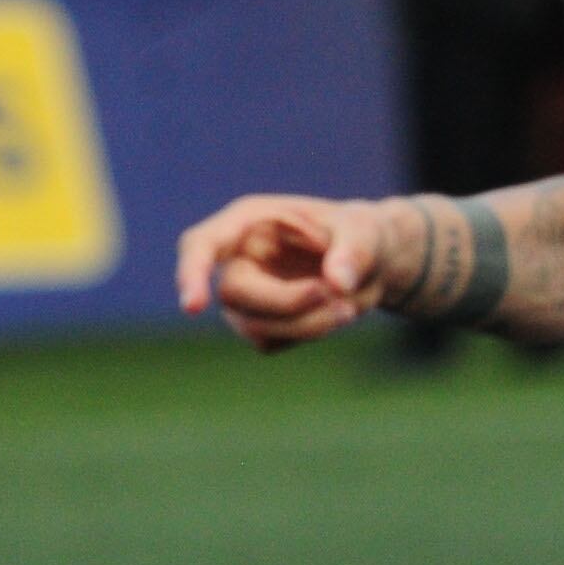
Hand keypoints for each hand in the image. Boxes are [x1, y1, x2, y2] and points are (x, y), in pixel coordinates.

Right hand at [178, 195, 406, 350]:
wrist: (371, 264)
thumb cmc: (360, 235)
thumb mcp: (366, 232)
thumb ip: (354, 252)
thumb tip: (337, 285)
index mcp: (250, 221)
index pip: (201, 245)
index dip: (192, 272)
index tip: (195, 307)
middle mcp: (239, 258)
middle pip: (233, 293)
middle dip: (287, 302)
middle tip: (339, 298)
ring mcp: (246, 294)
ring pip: (251, 326)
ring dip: (304, 325)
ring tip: (349, 308)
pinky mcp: (259, 322)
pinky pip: (269, 342)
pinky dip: (307, 334)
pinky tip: (334, 314)